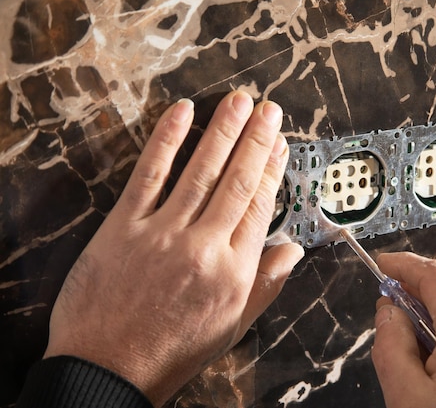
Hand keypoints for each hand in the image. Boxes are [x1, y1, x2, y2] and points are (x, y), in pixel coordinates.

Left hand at [43, 91, 303, 406]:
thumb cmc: (172, 349)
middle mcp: (204, 247)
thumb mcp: (232, 325)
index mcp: (234, 271)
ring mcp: (163, 234)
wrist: (109, 367)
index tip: (281, 144)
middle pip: (237, 181)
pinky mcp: (125, 227)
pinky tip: (183, 113)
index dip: (273, 170)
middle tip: (269, 108)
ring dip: (223, 131)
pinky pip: (149, 175)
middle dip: (256, 140)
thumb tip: (292, 250)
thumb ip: (266, 284)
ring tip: (239, 101)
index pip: (260, 207)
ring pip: (200, 171)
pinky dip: (167, 141)